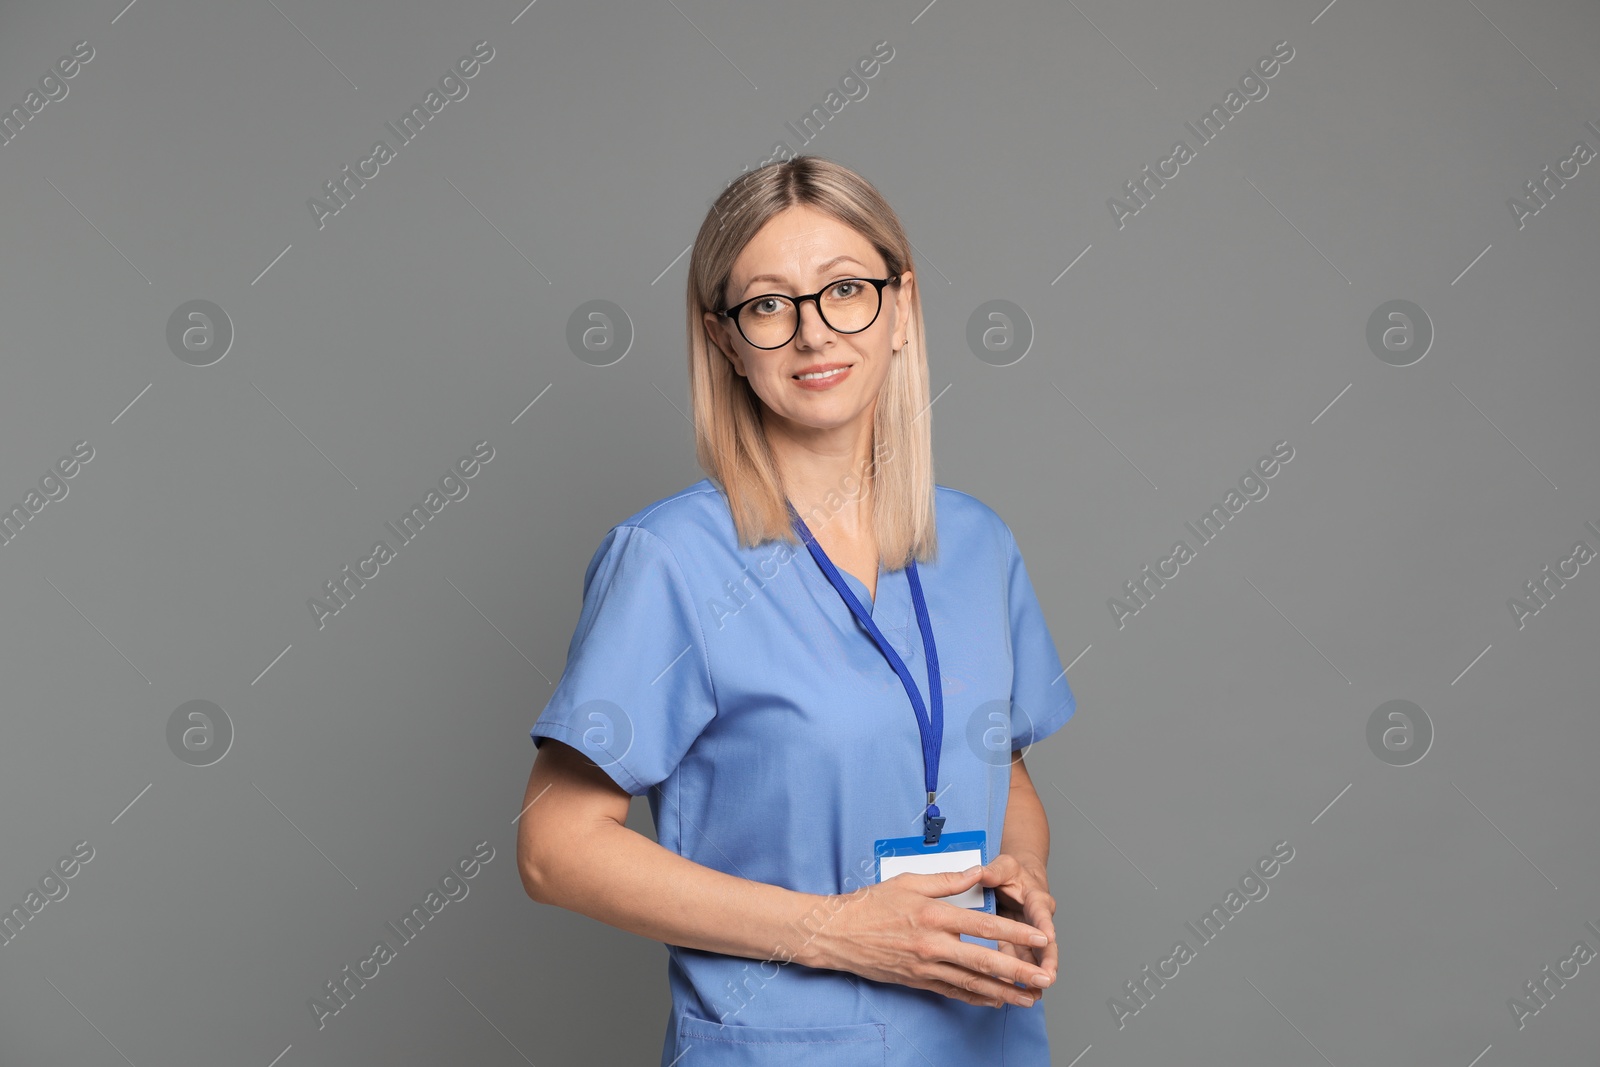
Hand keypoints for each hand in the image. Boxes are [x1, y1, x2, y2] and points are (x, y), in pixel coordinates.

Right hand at [800, 865, 1055, 1008]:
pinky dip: (976, 998)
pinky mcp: (917, 980)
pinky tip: (996, 1001)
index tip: (1039, 938)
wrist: (837, 933)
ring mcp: (925, 967)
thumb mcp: (909, 881)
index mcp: (933, 915)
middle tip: (1043, 978)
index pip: (983, 926)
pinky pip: (953, 993)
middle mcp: (932, 944)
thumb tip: (978, 871)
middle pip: (984, 961)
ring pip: (971, 983)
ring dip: (1004, 992)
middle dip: (1018, 971)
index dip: (1015, 933)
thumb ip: (948, 879)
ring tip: (1029, 998)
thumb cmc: (871, 904)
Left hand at [984, 853, 1057, 995]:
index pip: (1041, 912)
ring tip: (1032, 993)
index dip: (1044, 925)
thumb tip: (981, 872)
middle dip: (1047, 961)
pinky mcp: (1016, 944)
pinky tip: (1011, 992)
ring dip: (1033, 975)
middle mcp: (1036, 920)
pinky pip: (1017, 961)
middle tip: (1047, 978)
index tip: (1049, 938)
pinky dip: (1016, 976)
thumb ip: (994, 871)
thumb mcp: (1004, 866)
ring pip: (1033, 957)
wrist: (1017, 880)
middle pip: (1045, 943)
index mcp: (1036, 899)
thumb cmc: (1012, 873)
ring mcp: (1027, 935)